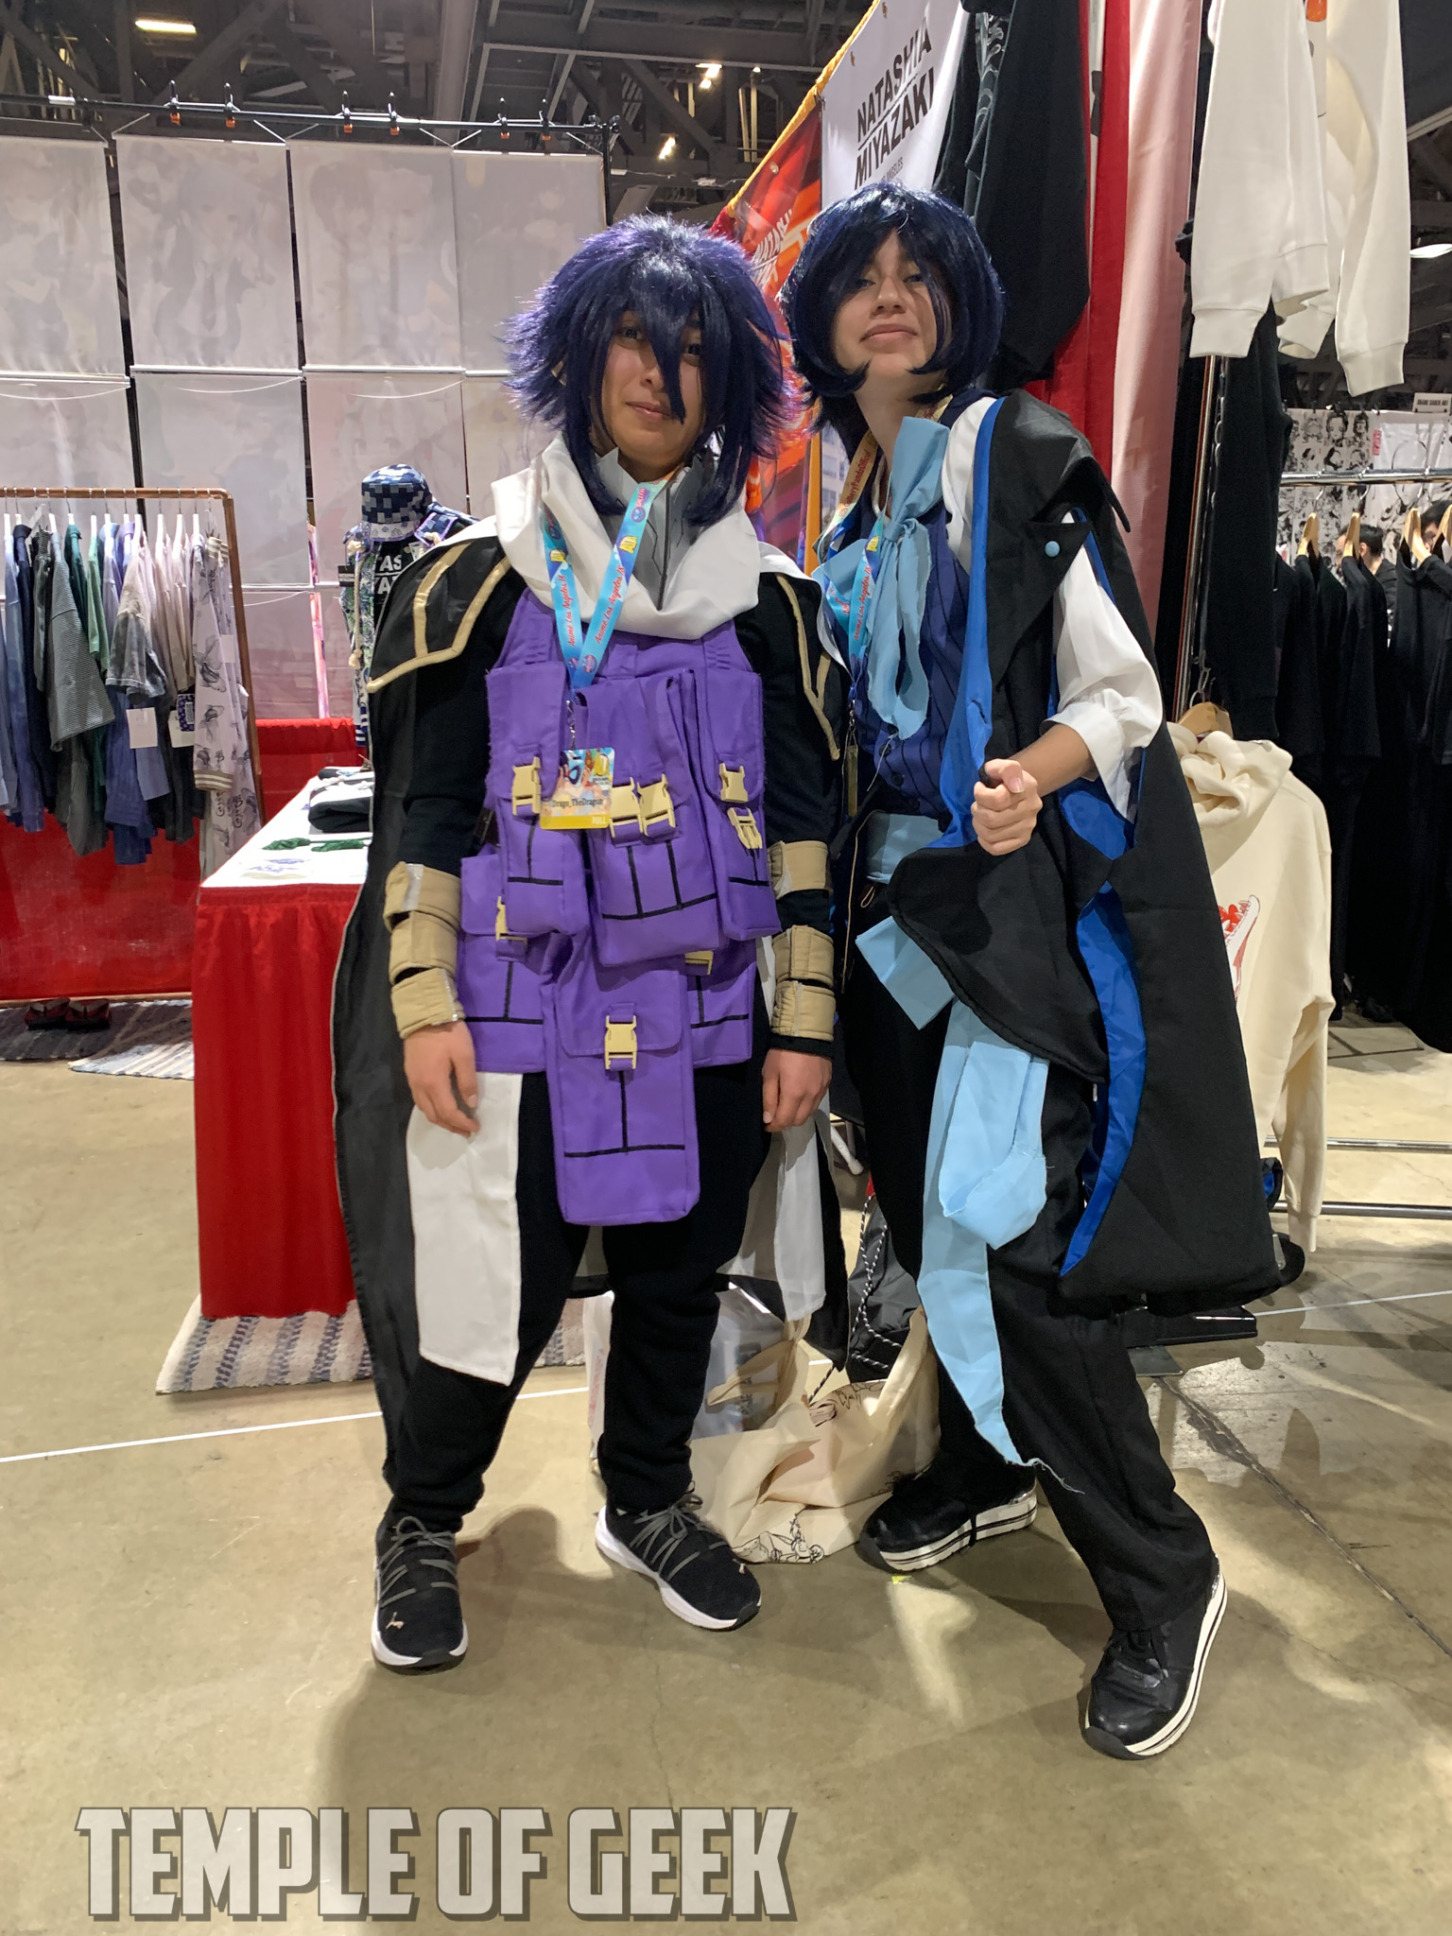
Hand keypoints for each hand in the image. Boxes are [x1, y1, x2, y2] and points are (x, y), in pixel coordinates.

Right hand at [403, 1020, 478, 1135]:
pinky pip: (419, 1101)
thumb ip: (467, 1081)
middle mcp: (419, 1087)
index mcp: (434, 1083)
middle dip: (451, 1126)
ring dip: (440, 1120)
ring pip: (424, 1110)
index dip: (462, 1123)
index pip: (449, 1112)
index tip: (475, 1127)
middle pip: (434, 1116)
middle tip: (466, 1131)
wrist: (424, 1014)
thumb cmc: (447, 1033)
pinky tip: (440, 1107)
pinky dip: (432, 1110)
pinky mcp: (410, 1075)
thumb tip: (471, 1104)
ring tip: (455, 1123)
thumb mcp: (464, 1055)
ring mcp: (412, 1081)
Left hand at [762, 1048, 831, 1131]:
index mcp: (795, 1095)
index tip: (767, 1125)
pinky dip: (807, 1105)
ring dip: (797, 1115)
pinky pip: (816, 1102)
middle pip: (798, 1121)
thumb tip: (768, 1119)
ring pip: (809, 1113)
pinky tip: (800, 1097)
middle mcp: (810, 1097)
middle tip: (776, 1116)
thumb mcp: (769, 1073)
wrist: (806, 1033)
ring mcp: (821, 1091)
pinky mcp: (827, 1084)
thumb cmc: (783, 1053)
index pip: (784, 1121)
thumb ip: (769, 1098)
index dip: (774, 1126)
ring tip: (787, 1107)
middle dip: (785, 1122)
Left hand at [972, 758, 1043, 855]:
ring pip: (991, 834)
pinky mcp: (1023, 840)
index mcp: (1028, 786)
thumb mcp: (999, 766)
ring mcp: (1029, 826)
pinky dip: (984, 841)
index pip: (997, 800)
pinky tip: (985, 830)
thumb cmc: (1002, 778)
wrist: (1016, 789)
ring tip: (980, 816)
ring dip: (978, 825)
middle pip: (991, 819)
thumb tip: (1015, 785)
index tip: (979, 788)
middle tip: (978, 805)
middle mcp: (1032, 808)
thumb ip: (1005, 768)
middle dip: (977, 811)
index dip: (980, 795)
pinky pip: (996, 848)